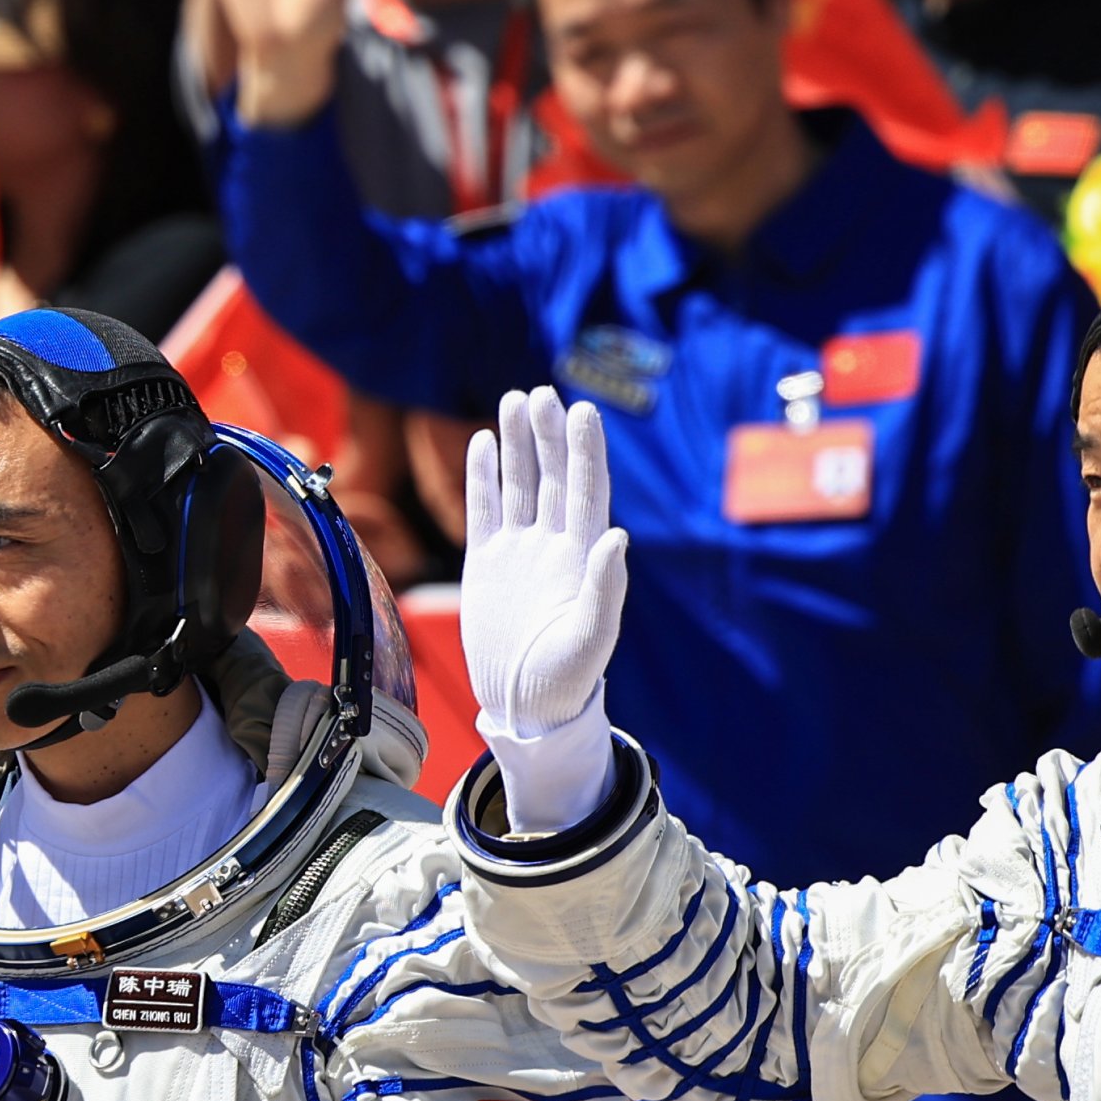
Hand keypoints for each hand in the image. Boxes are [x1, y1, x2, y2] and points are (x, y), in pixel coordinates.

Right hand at [461, 388, 627, 831]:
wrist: (525, 707)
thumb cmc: (566, 680)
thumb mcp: (589, 639)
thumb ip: (604, 590)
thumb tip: (616, 537)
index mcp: (582, 557)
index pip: (584, 490)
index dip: (584, 450)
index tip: (582, 410)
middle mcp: (553, 545)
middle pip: (552, 476)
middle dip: (548, 435)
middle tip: (541, 393)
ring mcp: (519, 551)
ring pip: (519, 484)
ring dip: (517, 444)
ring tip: (515, 400)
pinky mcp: (487, 564)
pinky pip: (485, 510)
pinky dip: (483, 476)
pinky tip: (484, 442)